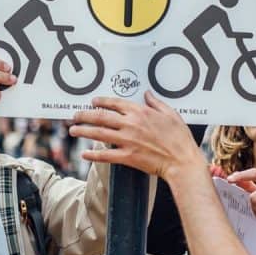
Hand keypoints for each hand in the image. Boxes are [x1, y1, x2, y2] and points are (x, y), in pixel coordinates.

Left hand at [69, 93, 204, 180]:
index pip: (115, 104)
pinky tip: (84, 153)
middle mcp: (131, 125)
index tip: (93, 101)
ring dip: (84, 131)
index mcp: (140, 112)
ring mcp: (128, 141)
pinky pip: (106, 155)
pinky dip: (93, 154)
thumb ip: (156, 103)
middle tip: (75, 115)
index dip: (101, 102)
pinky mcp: (128, 157)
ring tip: (73, 130)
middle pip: (101, 117)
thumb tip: (147, 93)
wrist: (182, 161)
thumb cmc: (180, 138)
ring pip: (99, 134)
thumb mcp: (171, 114)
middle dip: (85, 115)